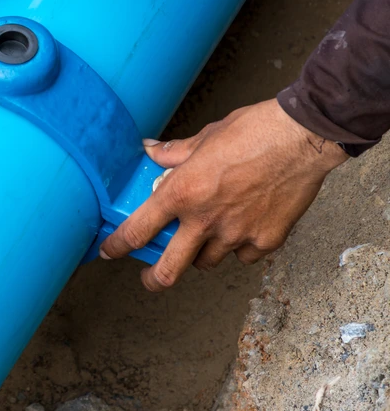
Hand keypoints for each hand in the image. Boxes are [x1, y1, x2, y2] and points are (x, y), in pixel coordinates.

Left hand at [100, 100, 348, 291]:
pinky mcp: (266, 241)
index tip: (109, 251)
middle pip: (169, 270)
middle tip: (150, 277)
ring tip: (204, 237)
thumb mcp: (204, 137)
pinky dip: (238, 248)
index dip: (118, 246)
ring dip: (201, 254)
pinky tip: (241, 229)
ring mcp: (236, 234)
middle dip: (154, 279)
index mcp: (182, 193)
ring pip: (207, 262)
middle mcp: (205, 221)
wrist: (302, 139)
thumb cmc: (253, 131)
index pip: (137, 230)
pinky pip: (243, 256)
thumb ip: (173, 153)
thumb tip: (150, 151)